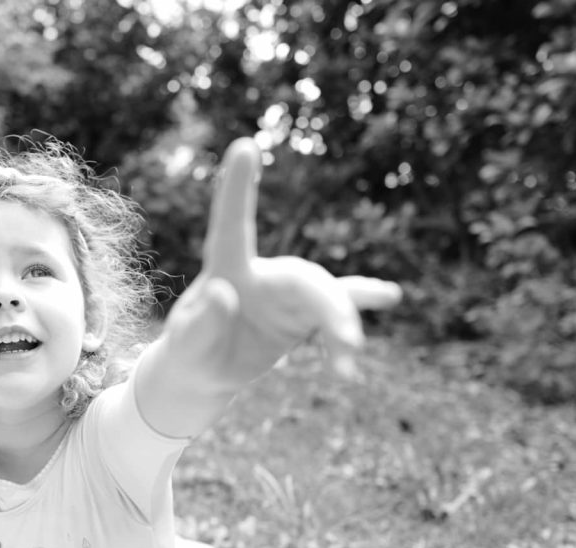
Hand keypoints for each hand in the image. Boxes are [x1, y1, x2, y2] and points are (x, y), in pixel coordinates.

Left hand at [172, 137, 401, 383]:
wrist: (207, 373)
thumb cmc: (189, 352)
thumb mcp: (185, 346)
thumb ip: (200, 323)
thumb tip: (223, 294)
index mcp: (226, 272)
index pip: (231, 227)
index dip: (237, 189)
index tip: (243, 145)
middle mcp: (262, 275)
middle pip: (303, 278)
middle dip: (328, 304)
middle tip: (346, 339)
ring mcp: (287, 293)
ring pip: (326, 297)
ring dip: (342, 325)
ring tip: (347, 362)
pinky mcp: (304, 313)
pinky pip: (337, 311)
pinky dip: (352, 319)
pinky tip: (390, 295)